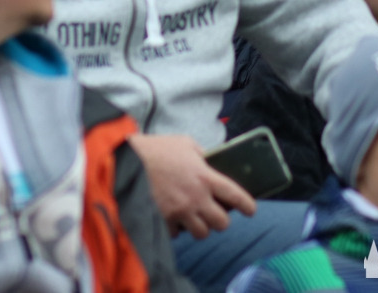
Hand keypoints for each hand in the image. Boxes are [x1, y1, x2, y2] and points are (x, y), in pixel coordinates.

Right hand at [127, 133, 255, 238]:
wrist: (126, 161)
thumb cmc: (157, 149)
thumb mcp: (186, 143)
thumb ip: (202, 155)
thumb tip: (211, 162)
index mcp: (205, 177)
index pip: (236, 196)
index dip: (247, 205)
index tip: (251, 210)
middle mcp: (195, 198)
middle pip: (221, 223)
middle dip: (221, 219)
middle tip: (215, 213)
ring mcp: (179, 212)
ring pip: (201, 233)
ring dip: (201, 226)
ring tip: (195, 217)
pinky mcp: (162, 221)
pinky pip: (177, 234)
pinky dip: (178, 229)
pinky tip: (175, 219)